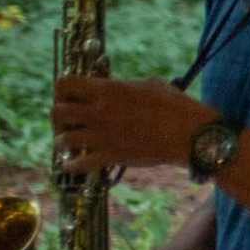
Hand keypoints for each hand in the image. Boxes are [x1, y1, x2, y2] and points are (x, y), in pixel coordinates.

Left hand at [50, 76, 213, 174]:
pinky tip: (74, 165)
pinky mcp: (111, 156)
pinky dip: (72, 165)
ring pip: (62, 140)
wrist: (193, 136)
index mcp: (109, 90)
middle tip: (68, 123)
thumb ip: (126, 86)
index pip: (65, 84)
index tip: (70, 97)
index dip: (63, 91)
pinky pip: (78, 164)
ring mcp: (103, 135)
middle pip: (56, 112)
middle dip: (59, 118)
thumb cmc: (178, 106)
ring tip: (72, 144)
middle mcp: (99, 111)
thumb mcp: (152, 85)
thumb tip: (117, 89)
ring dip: (64, 142)